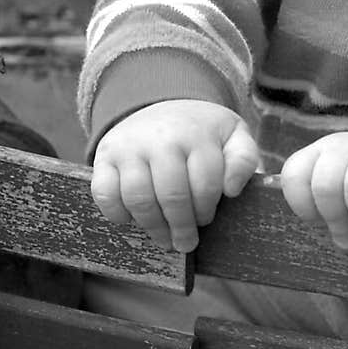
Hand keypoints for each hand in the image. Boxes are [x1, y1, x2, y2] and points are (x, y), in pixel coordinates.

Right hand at [91, 100, 259, 252]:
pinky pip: (104, 192)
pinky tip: (130, 220)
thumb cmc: (203, 131)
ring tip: (164, 238)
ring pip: (138, 198)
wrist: (162, 105)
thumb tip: (233, 189)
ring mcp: (130, 146)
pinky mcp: (105, 155)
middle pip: (172, 196)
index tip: (206, 220)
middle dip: (181, 227)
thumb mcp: (233, 135)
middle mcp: (161, 138)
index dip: (206, 210)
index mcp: (197, 134)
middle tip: (186, 244)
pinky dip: (116, 213)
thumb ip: (243, 159)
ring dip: (153, 226)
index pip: (205, 185)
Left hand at [280, 133, 347, 248]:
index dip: (304, 208)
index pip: (295, 176)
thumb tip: (305, 233)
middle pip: (326, 184)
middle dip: (336, 220)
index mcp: (320, 152)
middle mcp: (347, 144)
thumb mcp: (335, 200)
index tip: (319, 223)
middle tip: (347, 240)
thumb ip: (317, 208)